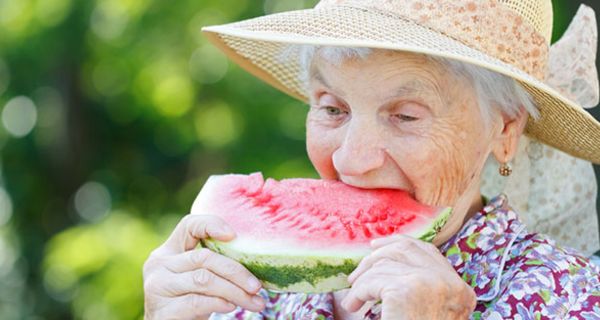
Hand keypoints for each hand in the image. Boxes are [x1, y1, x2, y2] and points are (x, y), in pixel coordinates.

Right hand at [143, 214, 264, 319]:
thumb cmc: (188, 304)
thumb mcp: (198, 280)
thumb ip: (212, 266)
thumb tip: (255, 261)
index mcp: (168, 251)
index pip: (188, 225)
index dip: (211, 224)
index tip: (234, 234)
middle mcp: (159, 265)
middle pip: (203, 257)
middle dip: (236, 271)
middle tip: (257, 286)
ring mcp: (157, 288)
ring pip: (203, 280)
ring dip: (234, 291)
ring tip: (254, 302)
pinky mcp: (162, 311)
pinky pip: (196, 302)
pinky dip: (218, 303)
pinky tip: (231, 306)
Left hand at [342, 235, 475, 319]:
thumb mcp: (425, 311)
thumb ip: (418, 286)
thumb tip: (382, 253)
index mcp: (461, 291)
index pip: (427, 251)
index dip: (398, 244)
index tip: (375, 247)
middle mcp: (451, 284)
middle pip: (405, 249)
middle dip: (374, 259)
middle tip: (355, 276)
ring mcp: (431, 284)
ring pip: (384, 266)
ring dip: (362, 282)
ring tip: (353, 300)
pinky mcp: (407, 290)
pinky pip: (372, 282)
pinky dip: (358, 293)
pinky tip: (354, 305)